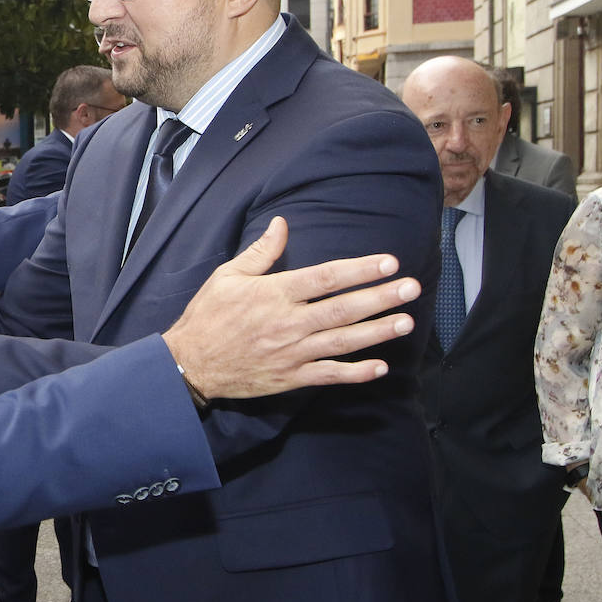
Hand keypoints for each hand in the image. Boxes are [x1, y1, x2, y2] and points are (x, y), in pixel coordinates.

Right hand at [162, 217, 419, 399]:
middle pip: (344, 308)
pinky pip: (329, 375)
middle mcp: (289, 323)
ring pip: (343, 341)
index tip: (388, 262)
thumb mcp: (227, 276)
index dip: (360, 269)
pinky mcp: (291, 377)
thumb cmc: (208, 315)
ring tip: (406, 322)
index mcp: (275, 294)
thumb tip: (282, 223)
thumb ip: (260, 252)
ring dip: (377, 332)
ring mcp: (292, 353)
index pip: (326, 278)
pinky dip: (355, 373)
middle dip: (381, 298)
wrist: (189, 364)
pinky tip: (380, 366)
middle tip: (411, 288)